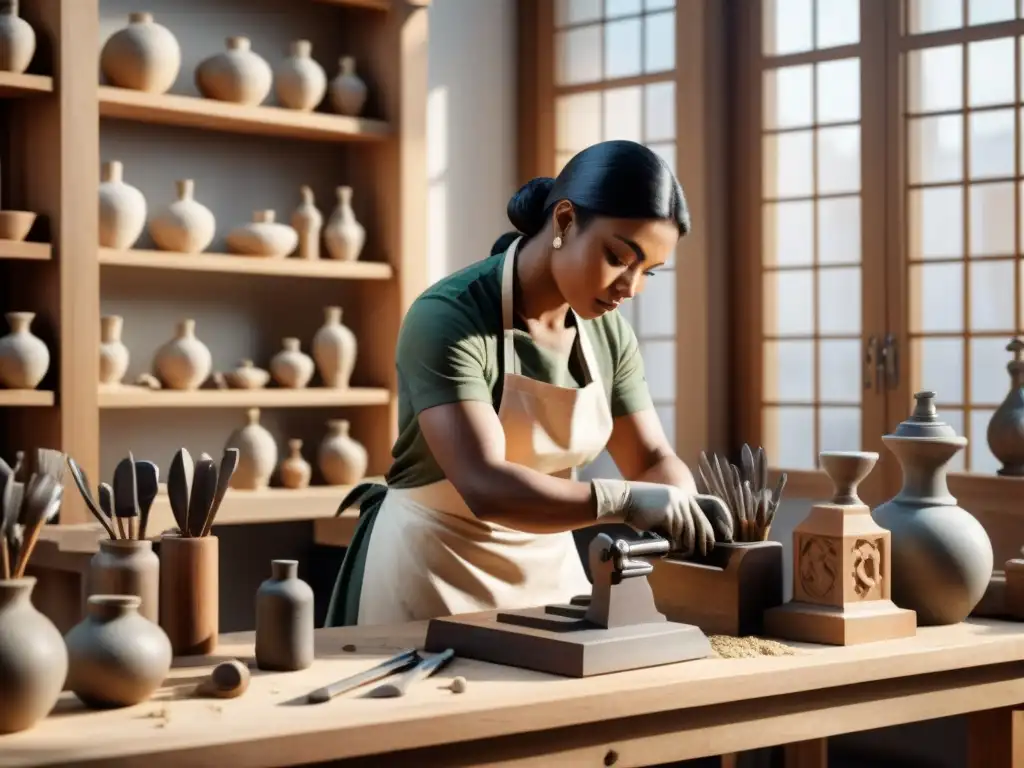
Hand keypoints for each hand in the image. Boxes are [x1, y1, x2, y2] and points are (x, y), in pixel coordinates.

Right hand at [591, 479, 718, 555]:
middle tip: (702, 553)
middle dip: (700, 542)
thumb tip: (686, 538)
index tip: (709, 545)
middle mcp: (683, 500)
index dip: (707, 533)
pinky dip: (672, 543)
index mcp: (683, 497)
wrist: (624, 499)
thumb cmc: (640, 507)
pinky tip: (669, 549)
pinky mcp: (668, 514)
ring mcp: (676, 506)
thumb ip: (676, 517)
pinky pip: (674, 534)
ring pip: (685, 532)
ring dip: (683, 545)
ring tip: (681, 553)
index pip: (701, 517)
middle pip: (696, 526)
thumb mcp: (663, 507)